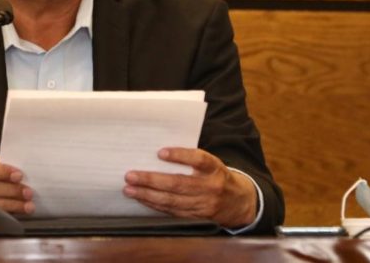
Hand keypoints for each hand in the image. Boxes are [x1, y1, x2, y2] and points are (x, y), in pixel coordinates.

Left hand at [123, 147, 256, 227]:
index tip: (160, 152)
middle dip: (151, 180)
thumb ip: (191, 158)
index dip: (180, 156)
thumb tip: (158, 152)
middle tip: (131, 175)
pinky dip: (155, 205)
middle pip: (178, 183)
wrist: (239, 202)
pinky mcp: (197, 217)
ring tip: (130, 189)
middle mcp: (210, 187)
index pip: (198, 159)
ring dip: (148, 195)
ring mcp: (204, 204)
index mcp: (214, 168)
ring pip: (172, 201)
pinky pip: (172, 212)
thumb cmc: (217, 176)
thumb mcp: (212, 163)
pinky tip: (143, 199)